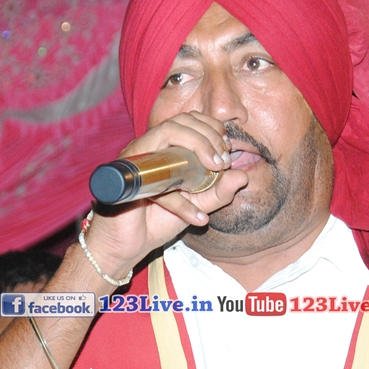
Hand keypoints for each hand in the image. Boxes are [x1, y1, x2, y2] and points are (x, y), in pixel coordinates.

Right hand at [84, 111, 248, 272]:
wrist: (126, 247)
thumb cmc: (156, 222)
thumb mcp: (196, 206)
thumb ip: (219, 192)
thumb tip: (242, 175)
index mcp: (163, 149)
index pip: (188, 120)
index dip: (212, 127)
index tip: (227, 149)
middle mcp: (148, 148)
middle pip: (180, 121)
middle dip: (209, 136)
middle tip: (224, 162)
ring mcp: (135, 158)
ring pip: (168, 131)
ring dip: (199, 145)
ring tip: (216, 170)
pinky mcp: (126, 176)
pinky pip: (156, 176)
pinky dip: (180, 200)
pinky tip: (197, 217)